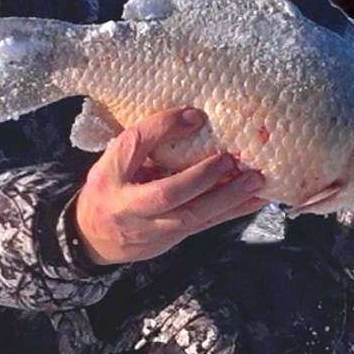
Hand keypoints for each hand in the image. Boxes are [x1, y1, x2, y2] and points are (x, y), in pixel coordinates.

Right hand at [73, 108, 267, 265]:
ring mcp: (153, 227)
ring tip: (255, 179)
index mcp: (110, 174)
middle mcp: (129, 204)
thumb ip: (145, 142)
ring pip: (192, 216)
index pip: (133, 145)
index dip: (163, 128)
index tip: (195, 115)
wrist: (96, 236)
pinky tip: (257, 198)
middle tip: (229, 159)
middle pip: (166, 193)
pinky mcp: (173, 239)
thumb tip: (195, 117)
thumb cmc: (113, 186)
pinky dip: (234, 211)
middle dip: (200, 177)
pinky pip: (206, 225)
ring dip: (227, 197)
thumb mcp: (116, 159)